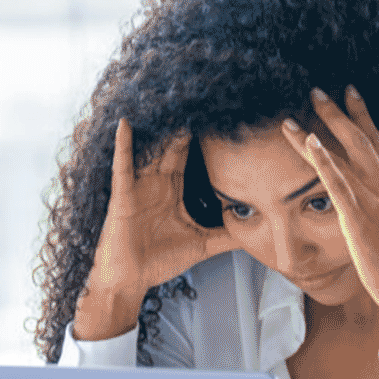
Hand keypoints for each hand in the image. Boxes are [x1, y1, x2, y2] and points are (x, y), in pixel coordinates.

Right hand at [74, 119, 236, 338]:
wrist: (129, 281)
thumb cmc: (158, 262)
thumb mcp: (201, 245)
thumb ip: (226, 236)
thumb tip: (255, 234)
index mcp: (173, 191)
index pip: (191, 158)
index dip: (203, 140)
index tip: (220, 118)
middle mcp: (156, 184)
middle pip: (173, 148)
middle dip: (186, 126)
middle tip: (201, 97)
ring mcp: (138, 188)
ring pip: (152, 151)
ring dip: (161, 129)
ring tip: (172, 102)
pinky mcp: (123, 197)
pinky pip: (122, 167)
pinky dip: (123, 146)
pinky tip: (126, 125)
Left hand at [282, 87, 378, 335]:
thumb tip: (372, 203)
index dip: (363, 117)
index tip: (351, 94)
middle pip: (362, 139)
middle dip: (339, 113)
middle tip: (318, 91)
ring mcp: (376, 199)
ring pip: (344, 154)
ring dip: (319, 129)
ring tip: (298, 112)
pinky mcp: (360, 216)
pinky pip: (337, 180)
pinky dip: (322, 158)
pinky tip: (308, 140)